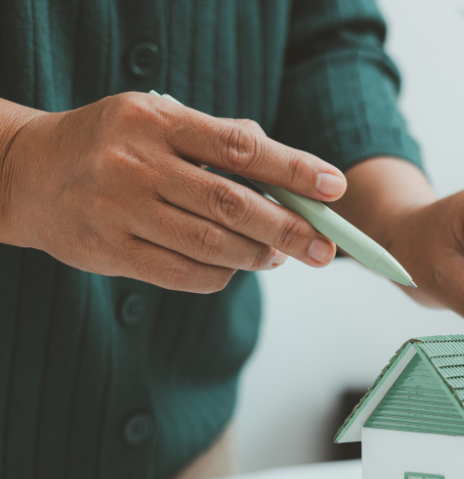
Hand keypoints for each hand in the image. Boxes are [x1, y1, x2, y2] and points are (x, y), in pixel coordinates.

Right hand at [0, 93, 346, 291]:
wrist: (26, 173)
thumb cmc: (113, 144)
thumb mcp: (158, 120)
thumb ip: (218, 137)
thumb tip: (285, 164)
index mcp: (156, 122)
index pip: (239, 147)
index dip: (293, 169)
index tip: (335, 187)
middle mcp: (135, 163)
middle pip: (231, 204)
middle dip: (288, 228)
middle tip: (324, 247)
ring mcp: (118, 210)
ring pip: (211, 245)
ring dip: (257, 256)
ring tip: (280, 255)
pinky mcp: (107, 251)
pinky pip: (183, 274)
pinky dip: (221, 275)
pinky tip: (236, 268)